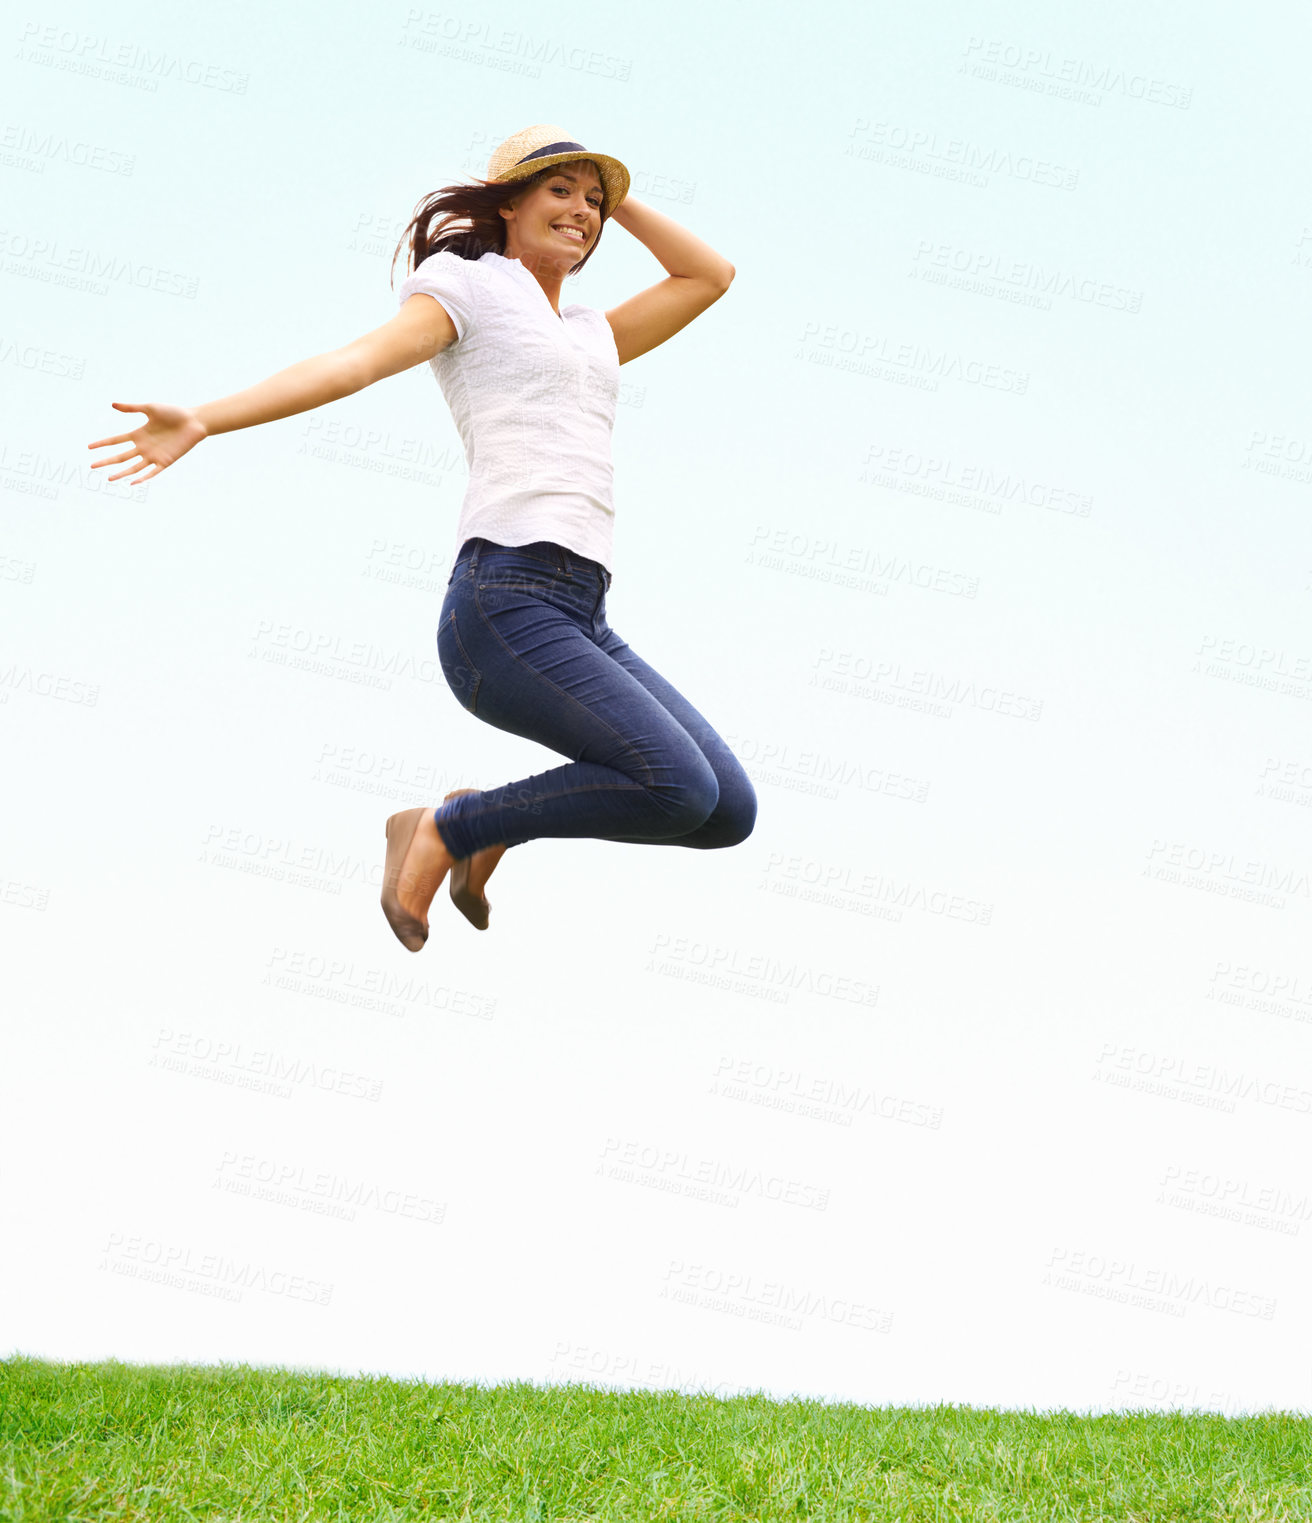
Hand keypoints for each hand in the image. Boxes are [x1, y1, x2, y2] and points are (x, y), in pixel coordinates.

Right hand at [87, 401, 206, 484]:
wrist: (194, 421)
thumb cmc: (174, 413)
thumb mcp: (150, 408)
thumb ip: (132, 408)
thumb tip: (112, 404)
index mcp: (138, 434)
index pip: (116, 440)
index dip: (103, 443)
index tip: (88, 447)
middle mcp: (144, 447)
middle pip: (121, 456)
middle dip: (107, 461)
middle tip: (92, 466)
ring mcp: (154, 455)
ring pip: (134, 467)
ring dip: (121, 473)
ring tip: (109, 478)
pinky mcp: (165, 461)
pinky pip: (152, 472)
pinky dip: (143, 477)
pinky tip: (133, 482)